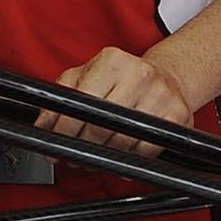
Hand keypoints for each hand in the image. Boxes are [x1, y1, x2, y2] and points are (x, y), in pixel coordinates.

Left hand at [45, 45, 194, 147]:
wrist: (167, 76)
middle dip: (82, 146)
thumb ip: (60, 98)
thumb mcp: (86, 76)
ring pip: (122, 142)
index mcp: (113, 61)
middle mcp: (139, 75)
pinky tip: (121, 154)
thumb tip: (42, 127)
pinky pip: (145, 150)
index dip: (65, 128)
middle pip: (101, 126)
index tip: (57, 142)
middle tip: (73, 155)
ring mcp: (162, 95)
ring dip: (104, 156)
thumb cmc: (121, 78)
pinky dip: (130, 158)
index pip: (81, 103)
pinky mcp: (179, 115)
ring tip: (96, 154)